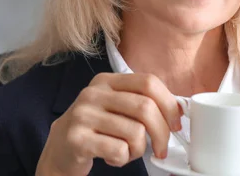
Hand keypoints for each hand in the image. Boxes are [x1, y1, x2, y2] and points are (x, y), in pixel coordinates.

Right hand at [36, 73, 181, 174]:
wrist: (60, 150)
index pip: (148, 82)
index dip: (169, 103)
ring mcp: (83, 115)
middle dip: (161, 132)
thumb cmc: (97, 129)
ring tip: (128, 151)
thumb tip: (179, 109)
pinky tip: (113, 157)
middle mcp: (93, 93)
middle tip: (162, 148)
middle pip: (145, 108)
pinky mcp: (77, 139)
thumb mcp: (117, 107)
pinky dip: (123, 159)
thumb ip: (143, 103)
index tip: (176, 123)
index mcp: (107, 81)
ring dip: (139, 149)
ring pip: (134, 132)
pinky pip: (118, 150)